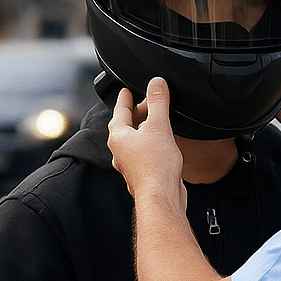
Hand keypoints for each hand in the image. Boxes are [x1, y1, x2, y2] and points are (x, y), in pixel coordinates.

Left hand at [106, 78, 184, 210]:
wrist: (161, 197)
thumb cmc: (155, 166)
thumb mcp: (158, 126)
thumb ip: (157, 102)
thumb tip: (156, 83)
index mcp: (118, 137)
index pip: (119, 110)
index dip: (125, 98)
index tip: (126, 90)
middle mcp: (120, 150)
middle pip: (126, 125)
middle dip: (137, 112)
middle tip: (149, 101)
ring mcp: (130, 163)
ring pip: (135, 139)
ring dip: (145, 128)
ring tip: (157, 120)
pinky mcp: (142, 172)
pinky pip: (144, 152)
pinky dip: (151, 143)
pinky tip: (162, 143)